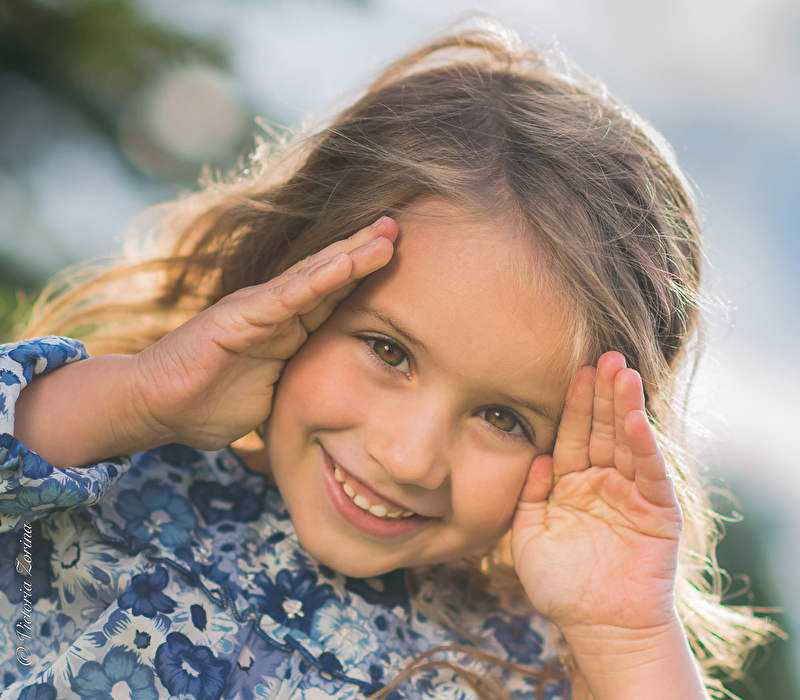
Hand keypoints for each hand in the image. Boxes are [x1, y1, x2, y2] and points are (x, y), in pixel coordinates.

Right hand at [129, 217, 396, 449]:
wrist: (158, 408)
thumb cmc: (210, 404)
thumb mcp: (272, 397)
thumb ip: (299, 387)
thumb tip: (334, 404)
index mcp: (287, 330)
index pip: (334, 298)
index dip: (366, 279)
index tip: (402, 264)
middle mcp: (276, 312)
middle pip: (329, 276)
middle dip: (366, 252)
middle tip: (400, 229)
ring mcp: (257, 311)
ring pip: (313, 277)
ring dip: (351, 255)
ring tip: (384, 234)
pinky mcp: (238, 318)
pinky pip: (285, 298)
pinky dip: (316, 280)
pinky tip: (344, 263)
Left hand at [510, 352, 682, 636]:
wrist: (597, 627)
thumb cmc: (559, 586)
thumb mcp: (529, 535)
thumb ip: (529, 494)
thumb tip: (536, 457)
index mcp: (571, 484)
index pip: (573, 435)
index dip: (574, 404)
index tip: (574, 370)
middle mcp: (602, 482)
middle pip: (602, 429)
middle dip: (602, 393)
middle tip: (604, 354)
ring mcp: (631, 494)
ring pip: (628, 442)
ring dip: (625, 407)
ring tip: (622, 371)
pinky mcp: (656, 511)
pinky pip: (647, 472)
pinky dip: (642, 444)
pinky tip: (633, 417)